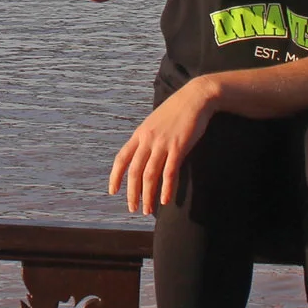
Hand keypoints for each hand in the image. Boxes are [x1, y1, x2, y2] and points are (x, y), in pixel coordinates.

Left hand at [108, 79, 218, 214]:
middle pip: (135, 171)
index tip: (112, 191)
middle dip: (132, 193)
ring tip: (148, 209)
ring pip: (150, 175)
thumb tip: (142, 154)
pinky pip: (169, 172)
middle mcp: (148, 140)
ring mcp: (163, 144)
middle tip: (133, 208)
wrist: (195, 98)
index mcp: (139, 134)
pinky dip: (166, 188)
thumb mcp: (154, 123)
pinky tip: (166, 200)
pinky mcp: (179, 147)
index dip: (115, 176)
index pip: (121, 158)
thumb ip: (146, 138)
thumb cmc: (176, 111)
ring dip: (148, 195)